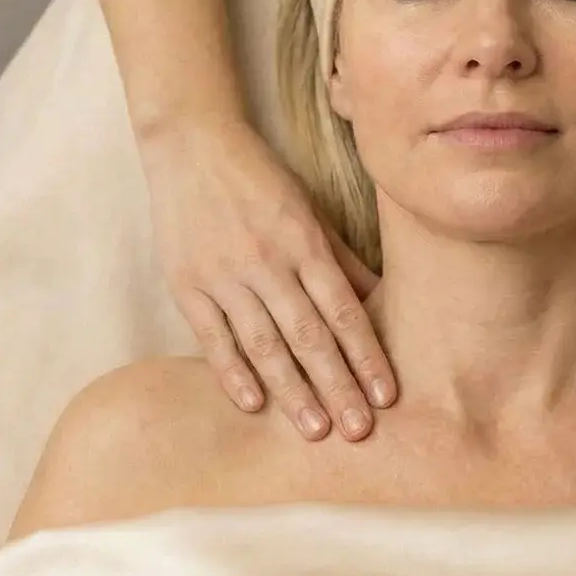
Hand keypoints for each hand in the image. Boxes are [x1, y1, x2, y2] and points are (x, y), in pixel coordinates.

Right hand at [141, 118, 395, 440]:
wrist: (190, 143)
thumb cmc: (260, 178)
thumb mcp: (309, 210)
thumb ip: (341, 259)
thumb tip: (384, 300)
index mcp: (302, 240)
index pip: (344, 308)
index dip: (367, 354)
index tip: (388, 395)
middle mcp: (266, 260)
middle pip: (309, 334)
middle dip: (337, 385)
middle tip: (360, 431)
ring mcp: (223, 274)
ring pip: (264, 343)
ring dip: (291, 391)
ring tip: (316, 430)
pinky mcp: (186, 283)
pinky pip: (212, 337)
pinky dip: (232, 373)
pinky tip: (254, 405)